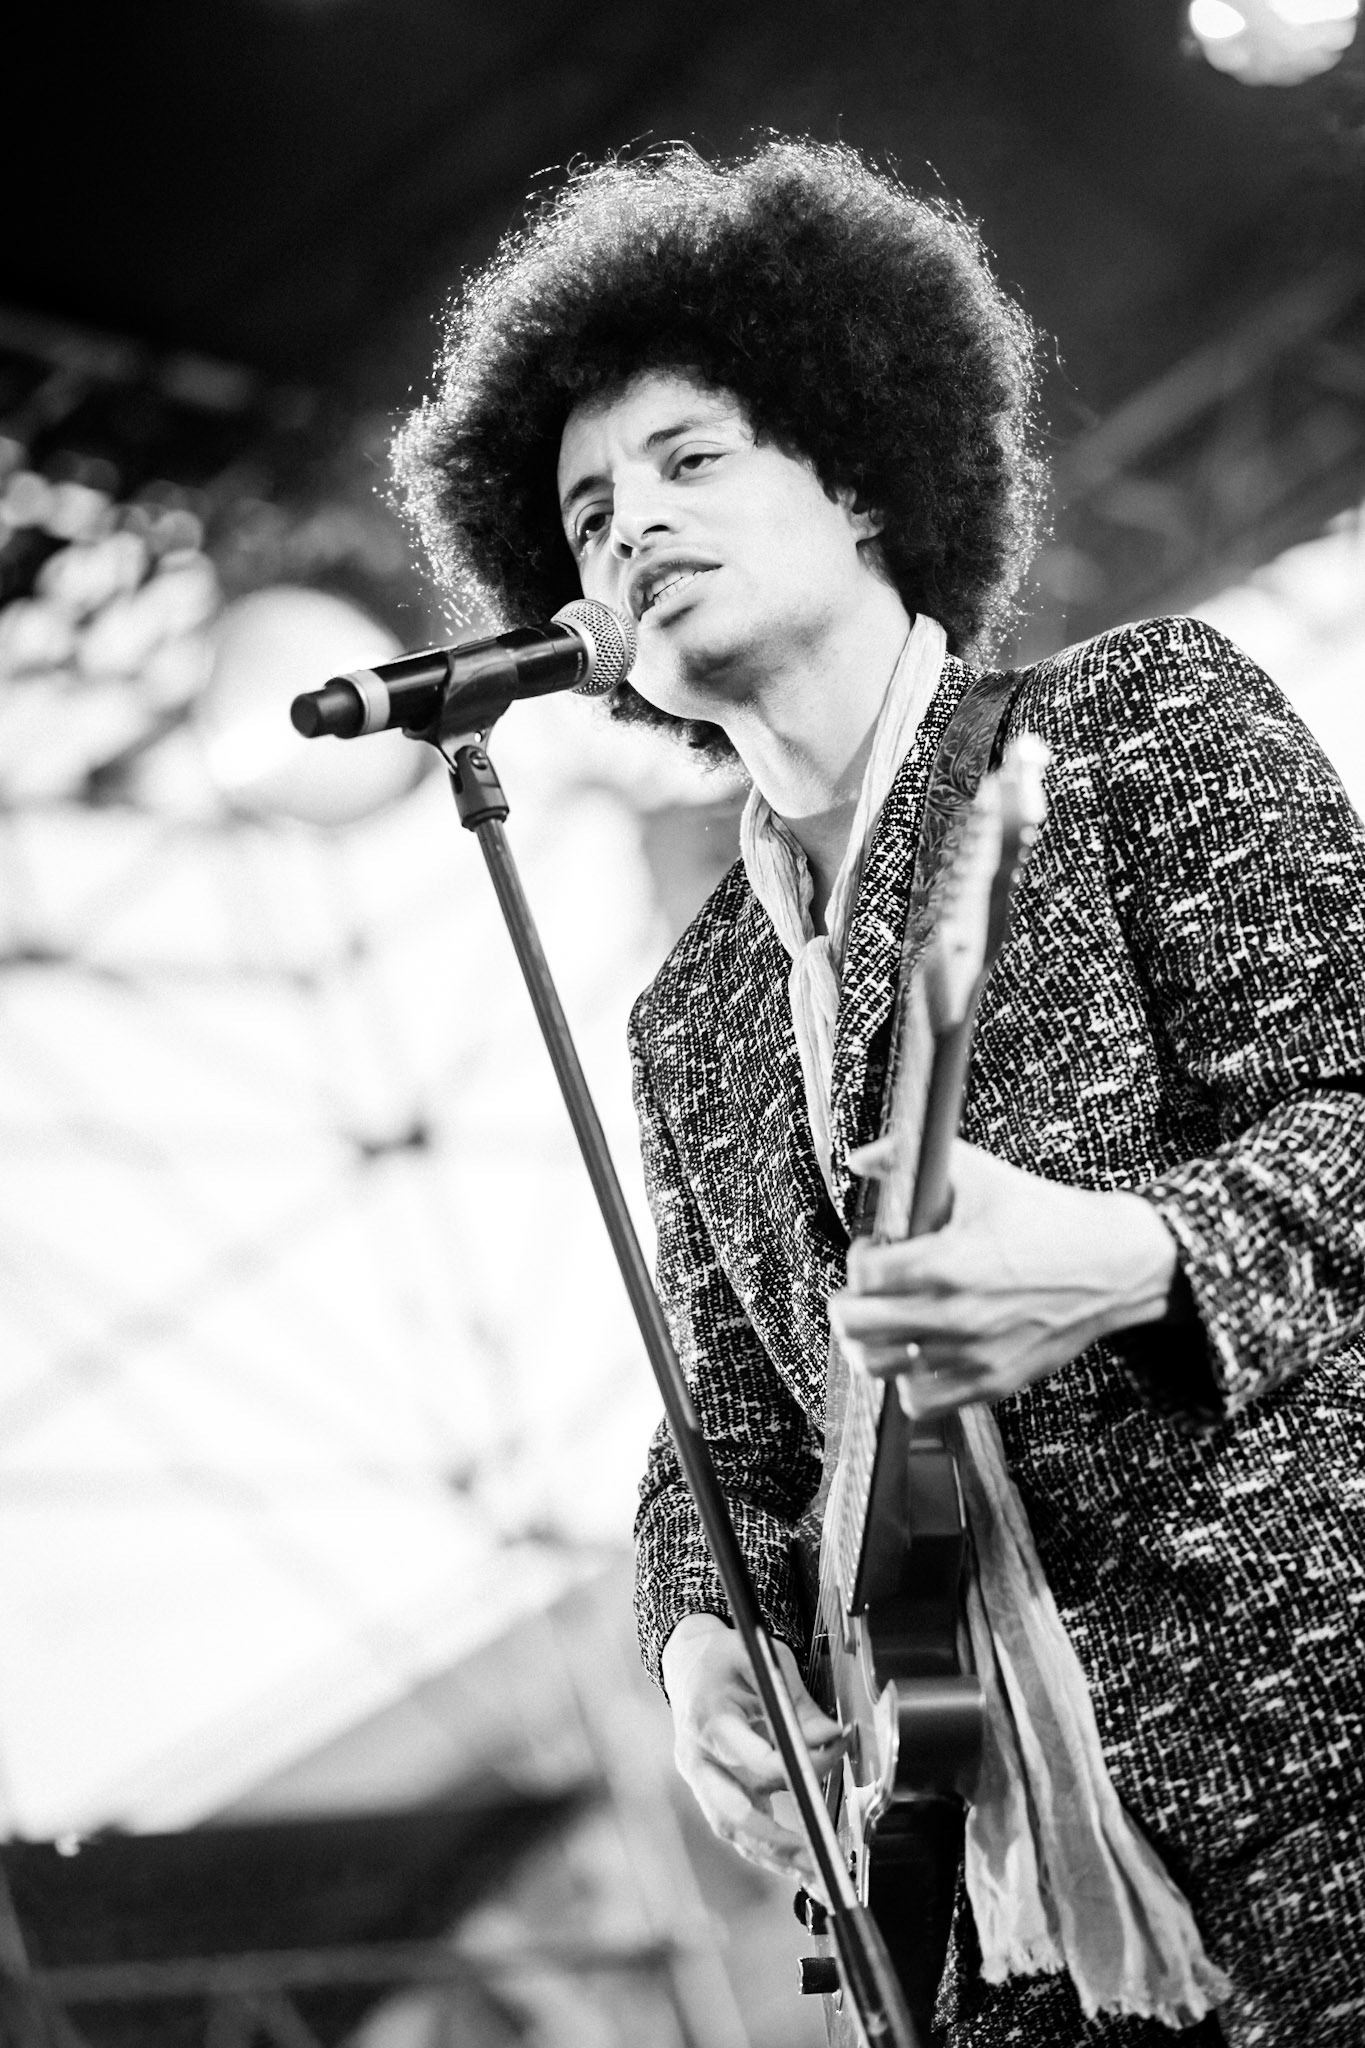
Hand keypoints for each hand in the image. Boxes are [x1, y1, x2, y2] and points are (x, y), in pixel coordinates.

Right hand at [661, 1613, 844, 1890]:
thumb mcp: (765, 1661)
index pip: (755, 1759)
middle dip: (778, 1842)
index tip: (837, 1752)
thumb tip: (832, 1739)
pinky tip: (799, 1865)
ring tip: (817, 1877)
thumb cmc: (728, 1658)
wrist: (688, 1661)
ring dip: (774, 1857)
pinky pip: (735, 1828)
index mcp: (708, 1717)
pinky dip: (766, 1849)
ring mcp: (700, 1780)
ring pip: (732, 1830)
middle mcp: (698, 1757)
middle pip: (733, 1813)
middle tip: (820, 1859)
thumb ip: (798, 1704)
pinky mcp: (709, 1792)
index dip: (800, 1766)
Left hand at [829, 1138, 1177, 1416]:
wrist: (1112, 1265)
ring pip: (878, 1366)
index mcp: (947, 1262)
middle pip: (857, 1326)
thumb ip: (908, 1158)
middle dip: (850, 1301)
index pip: (863, 1274)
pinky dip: (908, 1380)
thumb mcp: (977, 1172)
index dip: (861, 1256)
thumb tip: (860, 1160)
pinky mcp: (990, 1382)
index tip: (877, 1248)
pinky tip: (919, 1352)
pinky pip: (919, 1402)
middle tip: (864, 1290)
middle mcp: (955, 1315)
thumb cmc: (1044, 1216)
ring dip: (871, 1342)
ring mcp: (971, 1355)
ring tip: (885, 1323)